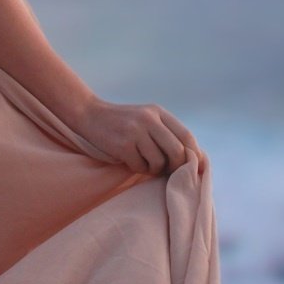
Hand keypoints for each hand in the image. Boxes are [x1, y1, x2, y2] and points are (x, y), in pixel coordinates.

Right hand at [67, 95, 200, 175]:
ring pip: (159, 161)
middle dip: (176, 166)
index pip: (186, 136)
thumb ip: (167, 132)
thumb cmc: (122, 122)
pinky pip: (141, 166)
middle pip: (176, 151)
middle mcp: (149, 120)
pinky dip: (139, 168)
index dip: (194, 154)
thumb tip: (193, 159)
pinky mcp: (122, 145)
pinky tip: (131, 161)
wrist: (89, 115)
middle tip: (169, 170)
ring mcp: (135, 132)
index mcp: (158, 112)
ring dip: (155, 169)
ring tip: (145, 163)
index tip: (195, 167)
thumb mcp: (146, 118)